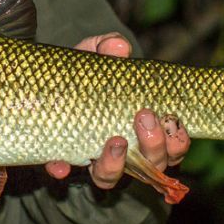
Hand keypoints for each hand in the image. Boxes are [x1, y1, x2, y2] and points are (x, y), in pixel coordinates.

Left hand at [43, 32, 190, 188]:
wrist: (45, 82)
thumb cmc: (85, 73)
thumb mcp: (97, 55)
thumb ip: (107, 46)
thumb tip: (119, 46)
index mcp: (143, 128)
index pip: (173, 146)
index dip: (178, 141)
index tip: (173, 119)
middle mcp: (124, 152)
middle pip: (151, 165)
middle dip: (155, 145)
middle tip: (144, 117)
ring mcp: (92, 159)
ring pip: (112, 178)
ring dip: (117, 164)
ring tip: (116, 142)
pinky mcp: (60, 160)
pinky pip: (63, 172)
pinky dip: (62, 168)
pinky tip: (60, 164)